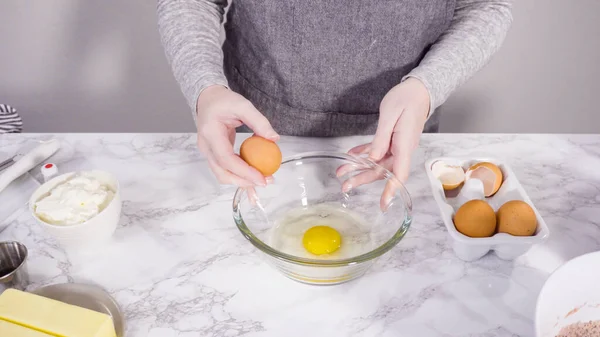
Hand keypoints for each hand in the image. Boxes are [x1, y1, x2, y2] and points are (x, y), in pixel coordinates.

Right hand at [196, 85, 278, 186]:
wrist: (208, 99)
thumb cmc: (223, 101)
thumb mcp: (243, 105)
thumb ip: (259, 121)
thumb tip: (274, 138)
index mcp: (210, 133)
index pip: (226, 159)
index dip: (244, 171)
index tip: (261, 178)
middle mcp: (206, 146)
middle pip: (222, 172)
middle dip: (244, 182)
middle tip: (265, 181)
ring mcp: (208, 152)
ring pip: (222, 175)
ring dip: (242, 181)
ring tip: (262, 180)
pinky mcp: (213, 155)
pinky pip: (225, 169)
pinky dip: (239, 175)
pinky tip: (253, 177)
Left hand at [338, 78, 429, 204]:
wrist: (419, 90)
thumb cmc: (406, 99)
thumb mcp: (390, 115)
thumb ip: (380, 138)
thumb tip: (373, 158)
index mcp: (404, 145)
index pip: (399, 174)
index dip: (391, 190)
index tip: (383, 204)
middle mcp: (402, 149)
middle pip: (383, 170)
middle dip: (363, 179)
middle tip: (345, 185)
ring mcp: (398, 146)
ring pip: (378, 162)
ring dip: (360, 167)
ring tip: (342, 171)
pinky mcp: (394, 140)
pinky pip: (378, 151)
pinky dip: (365, 154)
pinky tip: (352, 156)